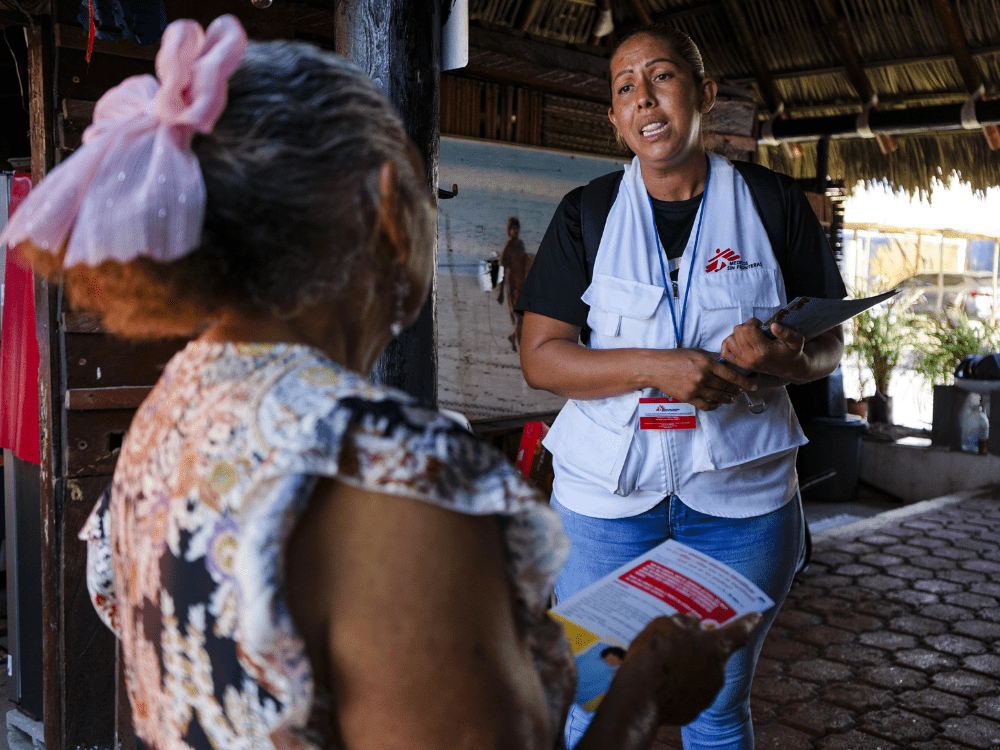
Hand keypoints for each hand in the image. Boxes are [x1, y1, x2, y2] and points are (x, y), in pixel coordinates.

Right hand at [619, 612, 761, 726]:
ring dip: (686, 666)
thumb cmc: (653, 656)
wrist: (639, 698)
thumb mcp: (664, 625)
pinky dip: (678, 684)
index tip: (757, 616)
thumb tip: (694, 624)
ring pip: (699, 672)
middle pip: (714, 653)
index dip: (748, 621)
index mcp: (715, 647)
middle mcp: (718, 671)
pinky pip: (688, 690)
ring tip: (660, 662)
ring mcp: (708, 693)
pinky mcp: (694, 709)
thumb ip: (684, 622)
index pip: (740, 631)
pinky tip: (659, 679)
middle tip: (678, 642)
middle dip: (700, 647)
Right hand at [650, 348, 757, 410]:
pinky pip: (707, 405)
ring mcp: (696, 388)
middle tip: (741, 392)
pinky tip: (718, 403)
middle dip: (737, 390)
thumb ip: (713, 358)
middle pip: (726, 387)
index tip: (753, 386)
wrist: (656, 367)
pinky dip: (715, 405)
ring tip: (732, 398)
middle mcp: (703, 376)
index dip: (745, 382)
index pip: (731, 375)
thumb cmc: (676, 357)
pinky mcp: (689, 397)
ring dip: (728, 399)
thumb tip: (727, 361)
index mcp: (706, 363)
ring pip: (719, 397)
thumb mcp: (697, 352)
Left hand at [720, 318, 806, 382]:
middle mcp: (751, 358)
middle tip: (756, 329)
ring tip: (749, 335)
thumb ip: (787, 333)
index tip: (760, 325)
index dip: (753, 322)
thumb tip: (773, 325)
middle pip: (738, 332)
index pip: (748, 329)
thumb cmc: (793, 352)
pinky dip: (729, 344)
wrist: (790, 368)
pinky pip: (725, 352)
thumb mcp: (796, 341)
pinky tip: (740, 341)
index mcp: (764, 351)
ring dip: (737, 334)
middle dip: (746, 326)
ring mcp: (744, 362)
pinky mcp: (740, 364)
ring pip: (729, 340)